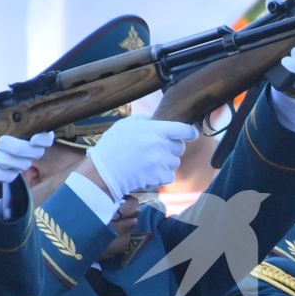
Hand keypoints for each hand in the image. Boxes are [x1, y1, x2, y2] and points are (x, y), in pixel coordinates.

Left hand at [0, 131, 53, 185]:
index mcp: (31, 132)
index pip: (46, 137)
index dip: (43, 139)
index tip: (34, 138)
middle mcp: (31, 150)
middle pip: (34, 153)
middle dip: (17, 148)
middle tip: (1, 141)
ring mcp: (22, 163)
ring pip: (19, 165)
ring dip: (1, 160)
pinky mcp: (10, 174)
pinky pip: (6, 177)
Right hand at [83, 117, 197, 200]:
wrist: (103, 172)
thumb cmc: (112, 147)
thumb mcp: (125, 125)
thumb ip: (143, 119)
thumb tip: (154, 119)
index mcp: (155, 130)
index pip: (184, 129)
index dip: (189, 132)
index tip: (191, 134)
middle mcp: (161, 145)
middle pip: (180, 147)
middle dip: (170, 148)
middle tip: (154, 150)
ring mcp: (161, 162)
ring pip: (174, 162)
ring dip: (165, 163)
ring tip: (147, 162)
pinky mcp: (159, 176)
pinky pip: (169, 176)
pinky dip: (161, 176)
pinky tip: (147, 172)